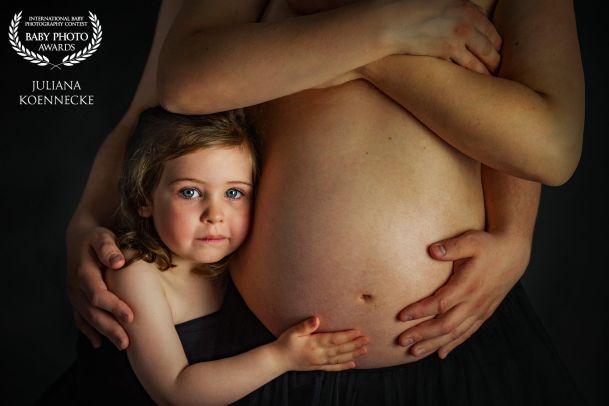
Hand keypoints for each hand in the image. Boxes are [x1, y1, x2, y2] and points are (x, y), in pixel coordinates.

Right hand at [66, 225, 132, 349]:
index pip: (98, 294)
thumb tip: (118, 262)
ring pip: (87, 318)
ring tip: (122, 346)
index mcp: (83, 271)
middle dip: (109, 327)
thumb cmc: (98, 237)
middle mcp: (76, 286)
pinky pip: (80, 318)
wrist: (80, 237)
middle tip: (127, 342)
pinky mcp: (76, 298)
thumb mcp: (103, 237)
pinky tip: (99, 343)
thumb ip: (108, 248)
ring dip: (103, 333)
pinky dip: (88, 331)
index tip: (131, 317)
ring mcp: (74, 294)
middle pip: (92, 312)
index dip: (113, 306)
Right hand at [274, 316, 368, 371]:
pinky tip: (353, 364)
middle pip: (340, 349)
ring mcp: (319, 362)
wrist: (278, 360)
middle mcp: (319, 354)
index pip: (334, 339)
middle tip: (367, 339)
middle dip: (355, 344)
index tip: (358, 331)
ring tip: (365, 349)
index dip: (347, 336)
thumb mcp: (293, 331)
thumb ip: (305, 325)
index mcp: (314, 344)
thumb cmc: (285, 343)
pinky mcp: (318, 367)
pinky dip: (344, 366)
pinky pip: (334, 368)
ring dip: (353, 354)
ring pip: (340, 358)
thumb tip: (317, 319)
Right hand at [384, 0, 501, 73]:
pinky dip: (475, 76)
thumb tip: (457, 18)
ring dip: (489, 71)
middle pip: (491, 43)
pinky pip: (469, 66)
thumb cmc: (408, 12)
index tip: (494, 52)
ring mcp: (460, 33)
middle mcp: (467, 18)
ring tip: (491, 81)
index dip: (494, 42)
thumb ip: (452, 11)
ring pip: (484, 57)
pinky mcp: (449, 48)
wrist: (391, 21)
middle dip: (496, 59)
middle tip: (496, 70)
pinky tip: (476, 84)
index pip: (489, 27)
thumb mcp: (437, 4)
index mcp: (466, 6)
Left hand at [396, 230, 529, 358]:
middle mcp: (475, 302)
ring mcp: (480, 310)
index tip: (401, 316)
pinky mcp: (484, 313)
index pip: (440, 304)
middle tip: (401, 341)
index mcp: (468, 285)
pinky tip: (440, 353)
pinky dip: (453, 344)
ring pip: (455, 333)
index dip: (420, 311)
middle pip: (445, 325)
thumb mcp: (472, 240)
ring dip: (434, 344)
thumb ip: (452, 247)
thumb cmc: (489, 245)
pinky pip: (467, 333)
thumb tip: (432, 250)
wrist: (514, 254)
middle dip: (423, 334)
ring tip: (414, 352)